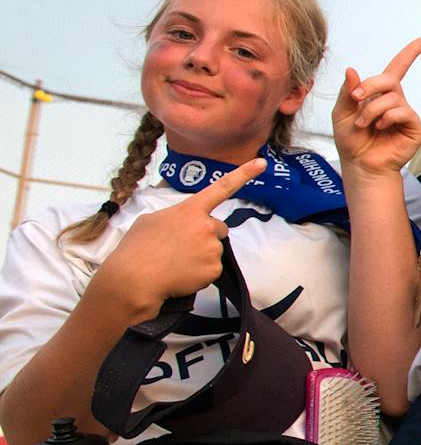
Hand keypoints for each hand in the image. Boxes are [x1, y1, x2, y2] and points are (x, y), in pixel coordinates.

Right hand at [88, 157, 265, 320]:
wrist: (133, 281)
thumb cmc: (137, 249)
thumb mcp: (151, 220)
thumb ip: (174, 217)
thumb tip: (184, 224)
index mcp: (190, 210)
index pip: (221, 188)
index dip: (243, 174)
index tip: (262, 163)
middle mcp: (206, 226)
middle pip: (218, 228)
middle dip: (205, 235)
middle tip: (180, 246)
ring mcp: (212, 248)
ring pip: (214, 249)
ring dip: (201, 254)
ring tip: (174, 261)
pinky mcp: (214, 269)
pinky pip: (211, 268)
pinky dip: (199, 272)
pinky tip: (180, 274)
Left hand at [333, 37, 420, 179]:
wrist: (360, 164)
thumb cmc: (351, 140)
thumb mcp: (341, 112)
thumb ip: (347, 91)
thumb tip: (352, 69)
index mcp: (380, 94)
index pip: (398, 68)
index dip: (411, 53)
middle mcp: (396, 101)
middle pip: (389, 79)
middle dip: (370, 86)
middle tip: (356, 99)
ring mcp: (406, 114)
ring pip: (393, 97)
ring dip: (373, 109)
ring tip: (364, 124)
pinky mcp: (414, 127)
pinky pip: (403, 112)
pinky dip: (387, 117)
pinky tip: (380, 127)